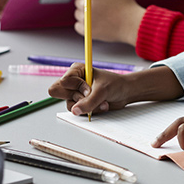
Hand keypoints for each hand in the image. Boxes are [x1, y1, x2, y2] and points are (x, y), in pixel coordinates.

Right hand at [48, 65, 183, 116]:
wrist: (126, 93)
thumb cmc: (115, 84)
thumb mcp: (103, 91)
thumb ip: (89, 101)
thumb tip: (75, 110)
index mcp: (76, 71)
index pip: (63, 82)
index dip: (76, 87)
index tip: (89, 89)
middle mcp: (73, 82)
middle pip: (58, 92)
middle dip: (77, 98)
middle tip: (90, 95)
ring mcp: (76, 93)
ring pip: (69, 105)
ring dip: (88, 106)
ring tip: (101, 101)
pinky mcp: (81, 104)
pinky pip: (78, 112)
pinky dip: (91, 111)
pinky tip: (101, 105)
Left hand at [70, 0, 143, 45]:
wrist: (132, 24)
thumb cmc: (124, 3)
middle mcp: (86, 5)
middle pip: (77, 1)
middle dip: (86, 2)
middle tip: (100, 5)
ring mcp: (86, 19)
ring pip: (78, 14)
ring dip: (85, 13)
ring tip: (101, 14)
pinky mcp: (87, 31)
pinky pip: (78, 26)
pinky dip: (85, 25)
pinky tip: (97, 23)